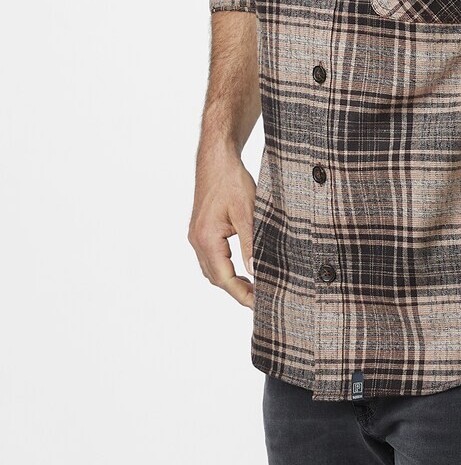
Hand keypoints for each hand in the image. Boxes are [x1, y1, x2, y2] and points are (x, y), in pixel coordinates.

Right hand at [188, 153, 256, 308]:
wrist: (216, 159)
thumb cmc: (232, 181)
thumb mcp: (247, 213)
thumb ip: (250, 244)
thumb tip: (255, 272)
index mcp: (207, 239)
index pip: (224, 278)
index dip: (241, 294)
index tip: (258, 305)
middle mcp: (197, 240)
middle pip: (216, 278)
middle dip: (236, 291)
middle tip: (260, 299)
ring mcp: (196, 236)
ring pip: (212, 269)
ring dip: (229, 280)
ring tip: (253, 287)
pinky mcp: (201, 230)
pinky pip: (210, 257)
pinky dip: (224, 267)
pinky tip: (240, 268)